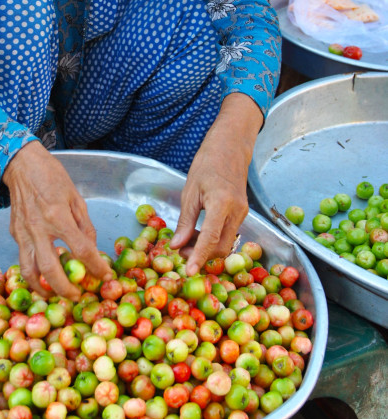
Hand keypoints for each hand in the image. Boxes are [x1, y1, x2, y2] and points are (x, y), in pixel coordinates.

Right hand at [2, 141, 113, 300]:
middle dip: (65, 289)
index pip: (81, 250)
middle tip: (77, 297)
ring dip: (43, 289)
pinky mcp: (14, 234)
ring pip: (29, 271)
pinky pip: (23, 259)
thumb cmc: (52, 177)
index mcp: (58, 216)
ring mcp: (23, 233)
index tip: (105, 276)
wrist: (21, 165)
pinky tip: (44, 275)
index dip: (95, 267)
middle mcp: (38, 228)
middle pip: (51, 269)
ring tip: (55, 295)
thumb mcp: (76, 198)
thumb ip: (85, 226)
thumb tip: (92, 251)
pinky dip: (33, 272)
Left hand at [169, 94, 262, 273]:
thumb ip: (185, 221)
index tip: (189, 272)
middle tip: (180, 251)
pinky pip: (228, 233)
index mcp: (222, 203)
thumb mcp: (190, 191)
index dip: (199, 258)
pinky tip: (199, 233)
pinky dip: (214, 239)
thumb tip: (176, 246)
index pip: (211, 239)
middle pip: (221, 247)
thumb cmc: (207, 163)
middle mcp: (237, 212)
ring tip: (186, 241)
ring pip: (226, 242)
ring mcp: (243, 213)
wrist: (231, 146)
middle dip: (201, 255)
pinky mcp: (242, 212)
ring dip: (207, 248)